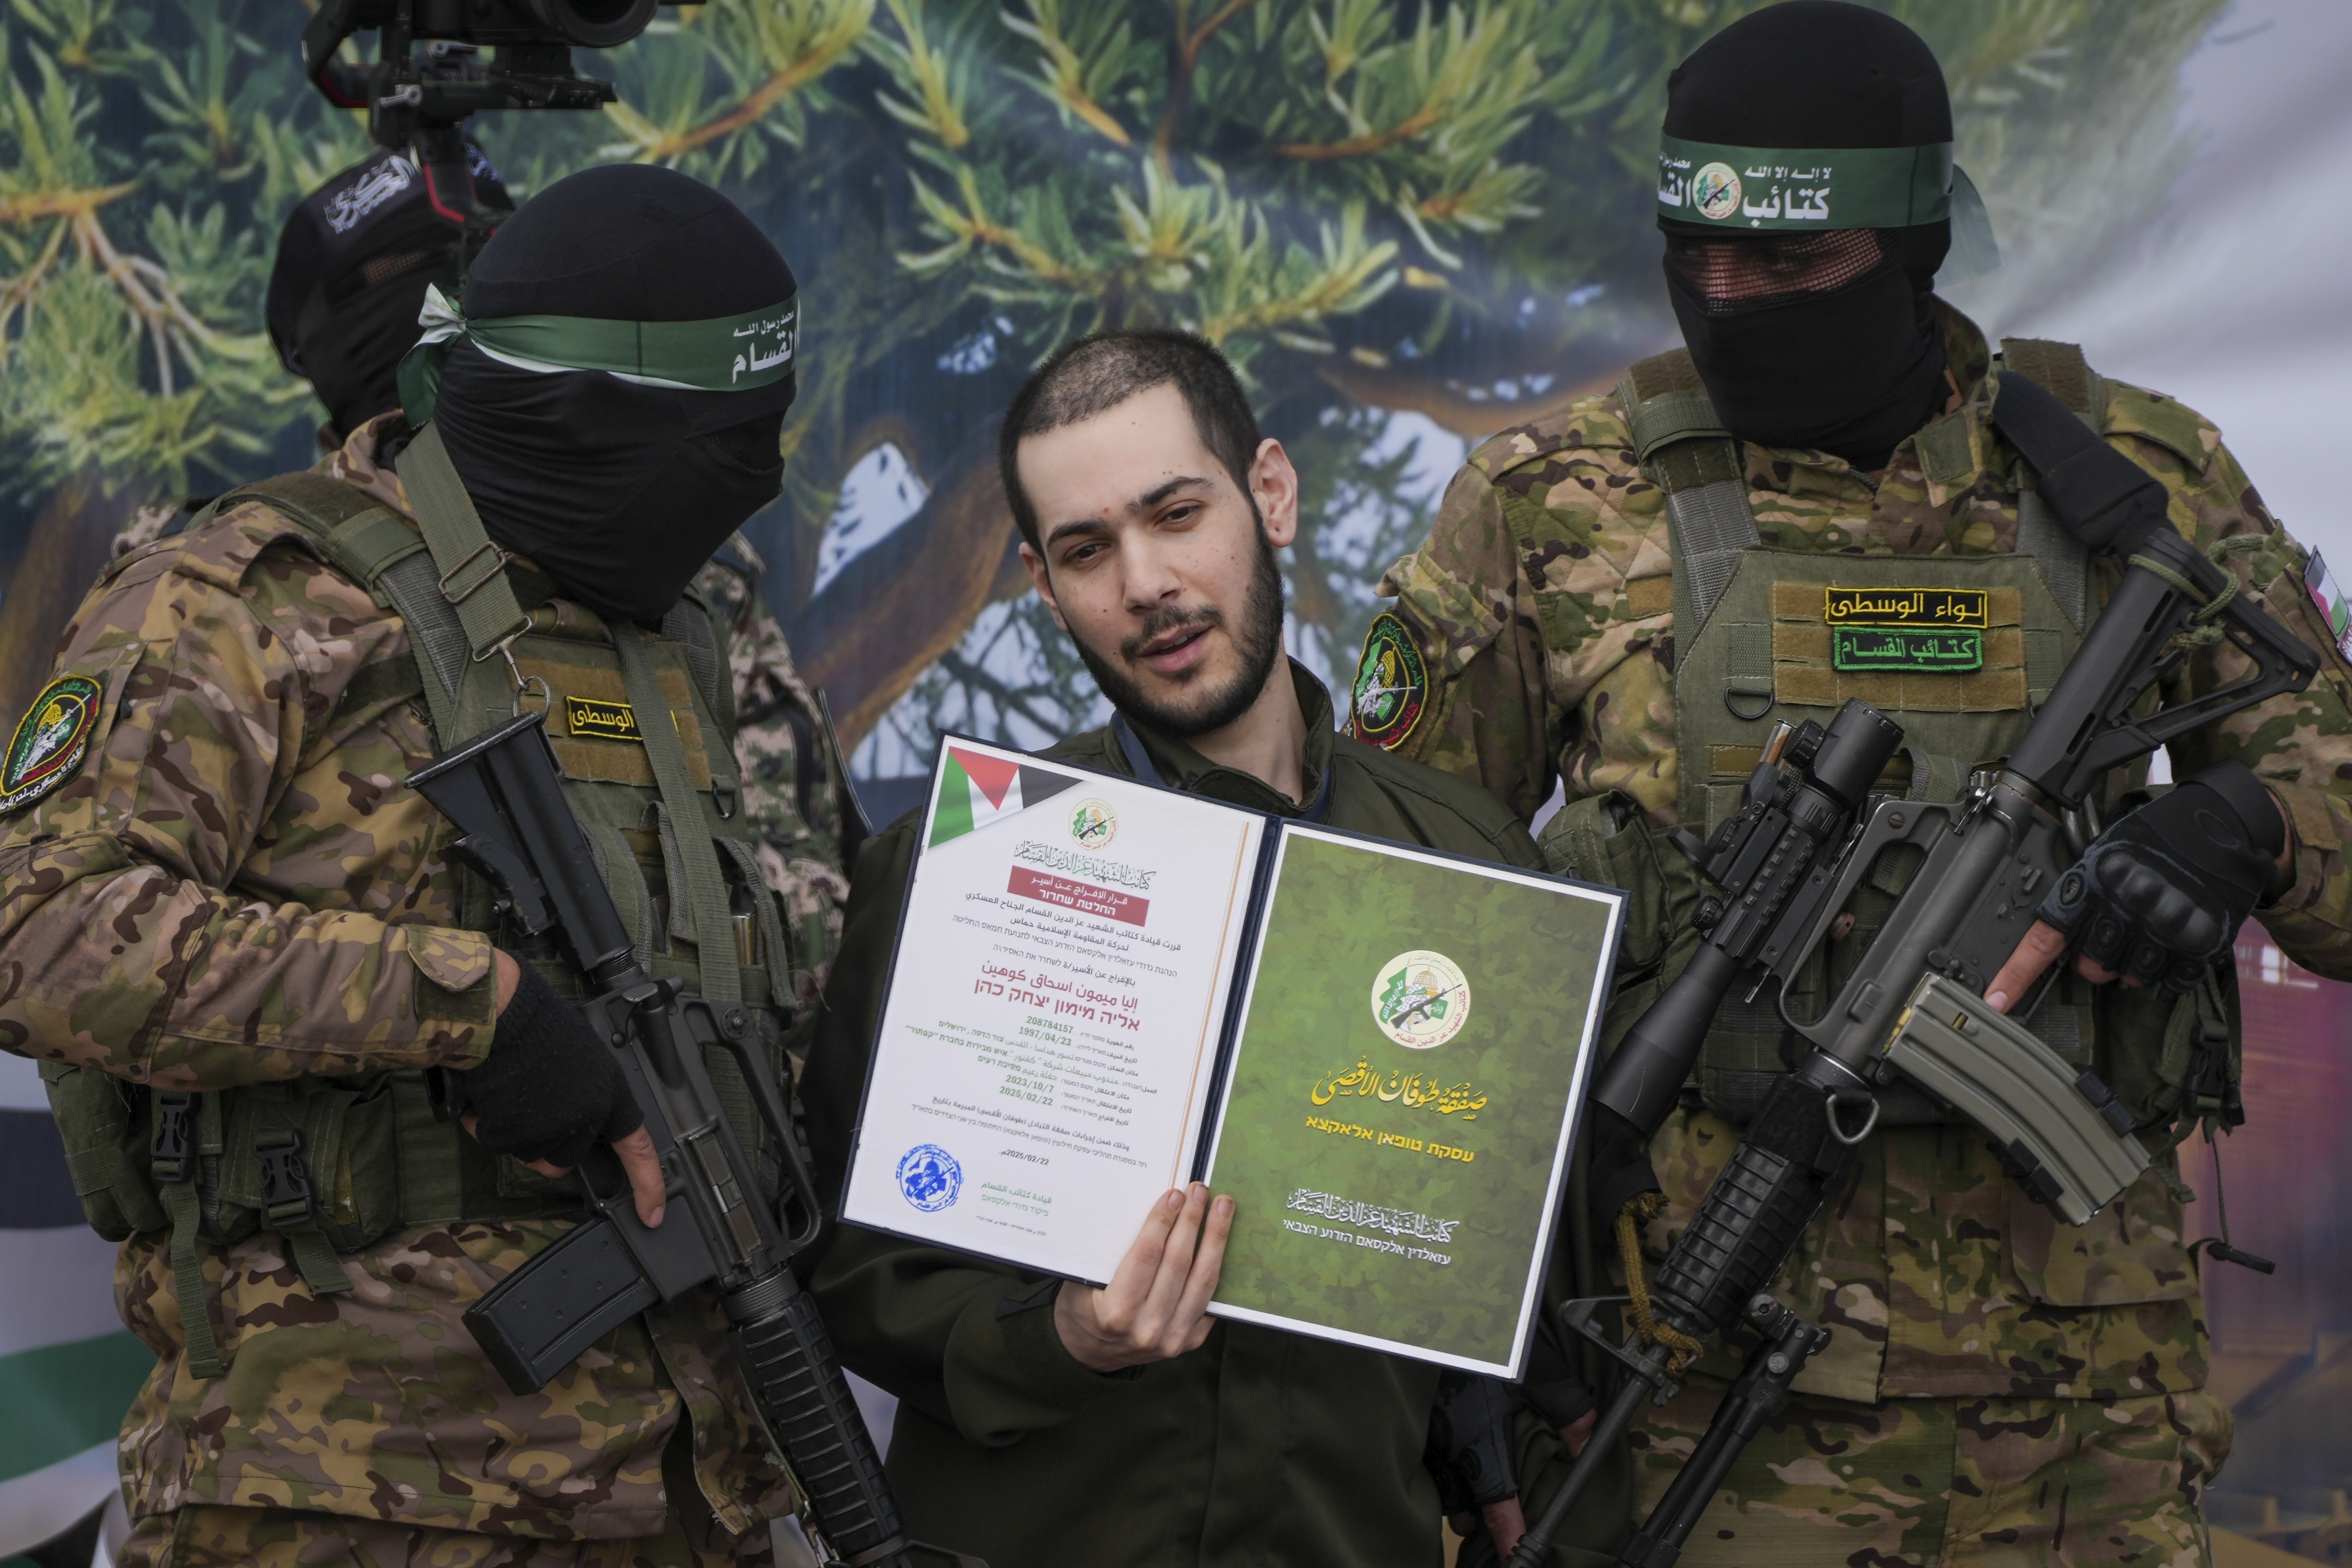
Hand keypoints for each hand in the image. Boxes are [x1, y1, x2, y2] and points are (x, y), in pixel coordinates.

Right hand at [458, 951, 666, 1227]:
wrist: (502, 1012)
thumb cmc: (541, 1024)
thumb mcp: (585, 1058)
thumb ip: (590, 1096)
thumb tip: (582, 1122)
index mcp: (609, 1095)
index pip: (638, 1148)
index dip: (649, 1184)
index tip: (653, 1214)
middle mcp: (584, 1117)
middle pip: (567, 1157)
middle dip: (548, 1143)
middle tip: (531, 1106)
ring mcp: (547, 1129)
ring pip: (531, 1154)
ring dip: (517, 1133)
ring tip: (510, 1091)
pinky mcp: (510, 1134)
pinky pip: (495, 1142)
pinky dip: (486, 1124)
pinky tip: (487, 1096)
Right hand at [1053, 1184, 1232, 1372]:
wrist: (1091, 1352)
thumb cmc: (1084, 1307)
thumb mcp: (1084, 1280)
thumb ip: (1111, 1252)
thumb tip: (1149, 1208)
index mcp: (1117, 1312)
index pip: (1146, 1255)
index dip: (1162, 1221)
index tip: (1174, 1194)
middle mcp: (1147, 1328)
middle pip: (1178, 1263)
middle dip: (1192, 1220)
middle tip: (1200, 1190)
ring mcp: (1172, 1338)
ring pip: (1202, 1279)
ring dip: (1215, 1238)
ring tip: (1222, 1207)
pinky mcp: (1189, 1341)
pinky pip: (1210, 1298)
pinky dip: (1217, 1266)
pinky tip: (1222, 1240)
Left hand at [1987, 767, 2289, 1012]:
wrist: (2219, 824)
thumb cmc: (2151, 841)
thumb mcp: (2101, 857)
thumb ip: (2077, 900)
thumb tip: (2053, 946)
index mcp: (2093, 884)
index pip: (2043, 939)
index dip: (2016, 973)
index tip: (1993, 1001)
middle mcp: (2127, 908)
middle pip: (2091, 968)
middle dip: (2095, 959)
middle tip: (2113, 932)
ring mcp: (2167, 927)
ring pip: (2130, 979)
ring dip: (2133, 965)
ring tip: (2147, 929)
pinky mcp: (2203, 942)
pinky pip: (2171, 982)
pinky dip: (2170, 970)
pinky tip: (2175, 940)